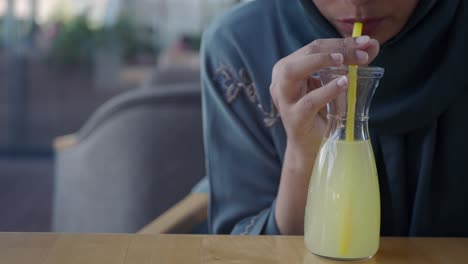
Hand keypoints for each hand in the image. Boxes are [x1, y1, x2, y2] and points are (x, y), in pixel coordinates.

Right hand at [271, 36, 379, 234]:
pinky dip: (327, 90)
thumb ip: (350, 65)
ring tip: (342, 61)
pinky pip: (308, 101)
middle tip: (361, 52)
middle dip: (336, 49)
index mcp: (288, 69)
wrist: (313, 148)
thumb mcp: (334, 85)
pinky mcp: (294, 118)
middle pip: (306, 54)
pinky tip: (344, 83)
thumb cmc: (322, 114)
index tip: (366, 43)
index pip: (314, 47)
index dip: (340, 42)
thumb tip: (371, 45)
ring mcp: (285, 100)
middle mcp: (280, 81)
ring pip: (292, 72)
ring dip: (319, 62)